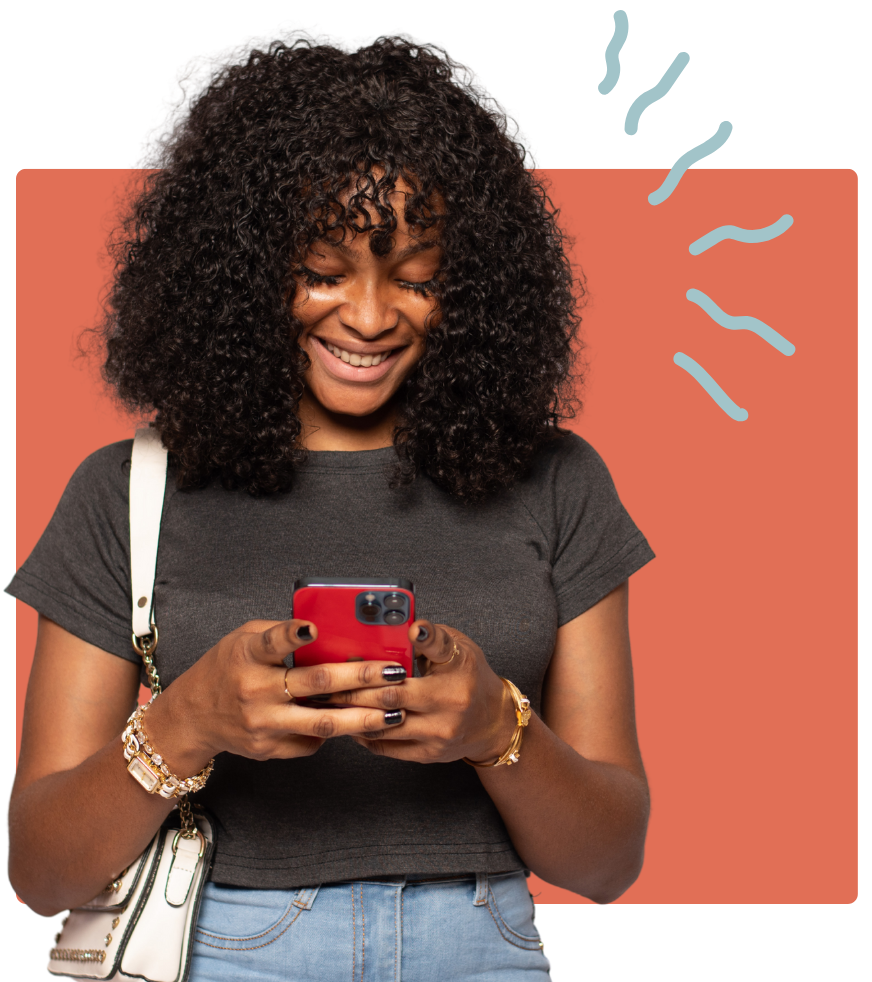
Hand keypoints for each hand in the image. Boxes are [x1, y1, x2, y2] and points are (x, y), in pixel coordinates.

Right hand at [145, 619, 410, 770]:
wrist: (193, 717)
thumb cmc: (226, 669)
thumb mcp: (244, 639)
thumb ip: (280, 633)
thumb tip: (329, 632)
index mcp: (247, 656)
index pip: (272, 642)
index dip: (293, 635)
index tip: (316, 629)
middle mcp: (255, 691)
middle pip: (315, 683)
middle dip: (361, 678)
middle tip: (394, 673)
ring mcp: (262, 724)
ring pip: (322, 723)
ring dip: (363, 718)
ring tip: (394, 712)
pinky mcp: (268, 748)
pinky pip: (310, 742)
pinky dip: (336, 733)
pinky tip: (360, 726)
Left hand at [318, 620, 516, 763]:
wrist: (492, 721)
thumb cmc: (470, 677)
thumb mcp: (459, 647)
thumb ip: (432, 638)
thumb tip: (403, 627)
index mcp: (458, 672)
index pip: (436, 651)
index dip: (420, 638)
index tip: (405, 630)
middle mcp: (449, 706)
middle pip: (391, 696)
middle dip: (354, 688)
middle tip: (327, 680)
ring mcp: (438, 734)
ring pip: (383, 725)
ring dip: (352, 713)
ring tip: (329, 701)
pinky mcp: (428, 754)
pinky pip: (387, 747)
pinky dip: (364, 733)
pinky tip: (348, 721)